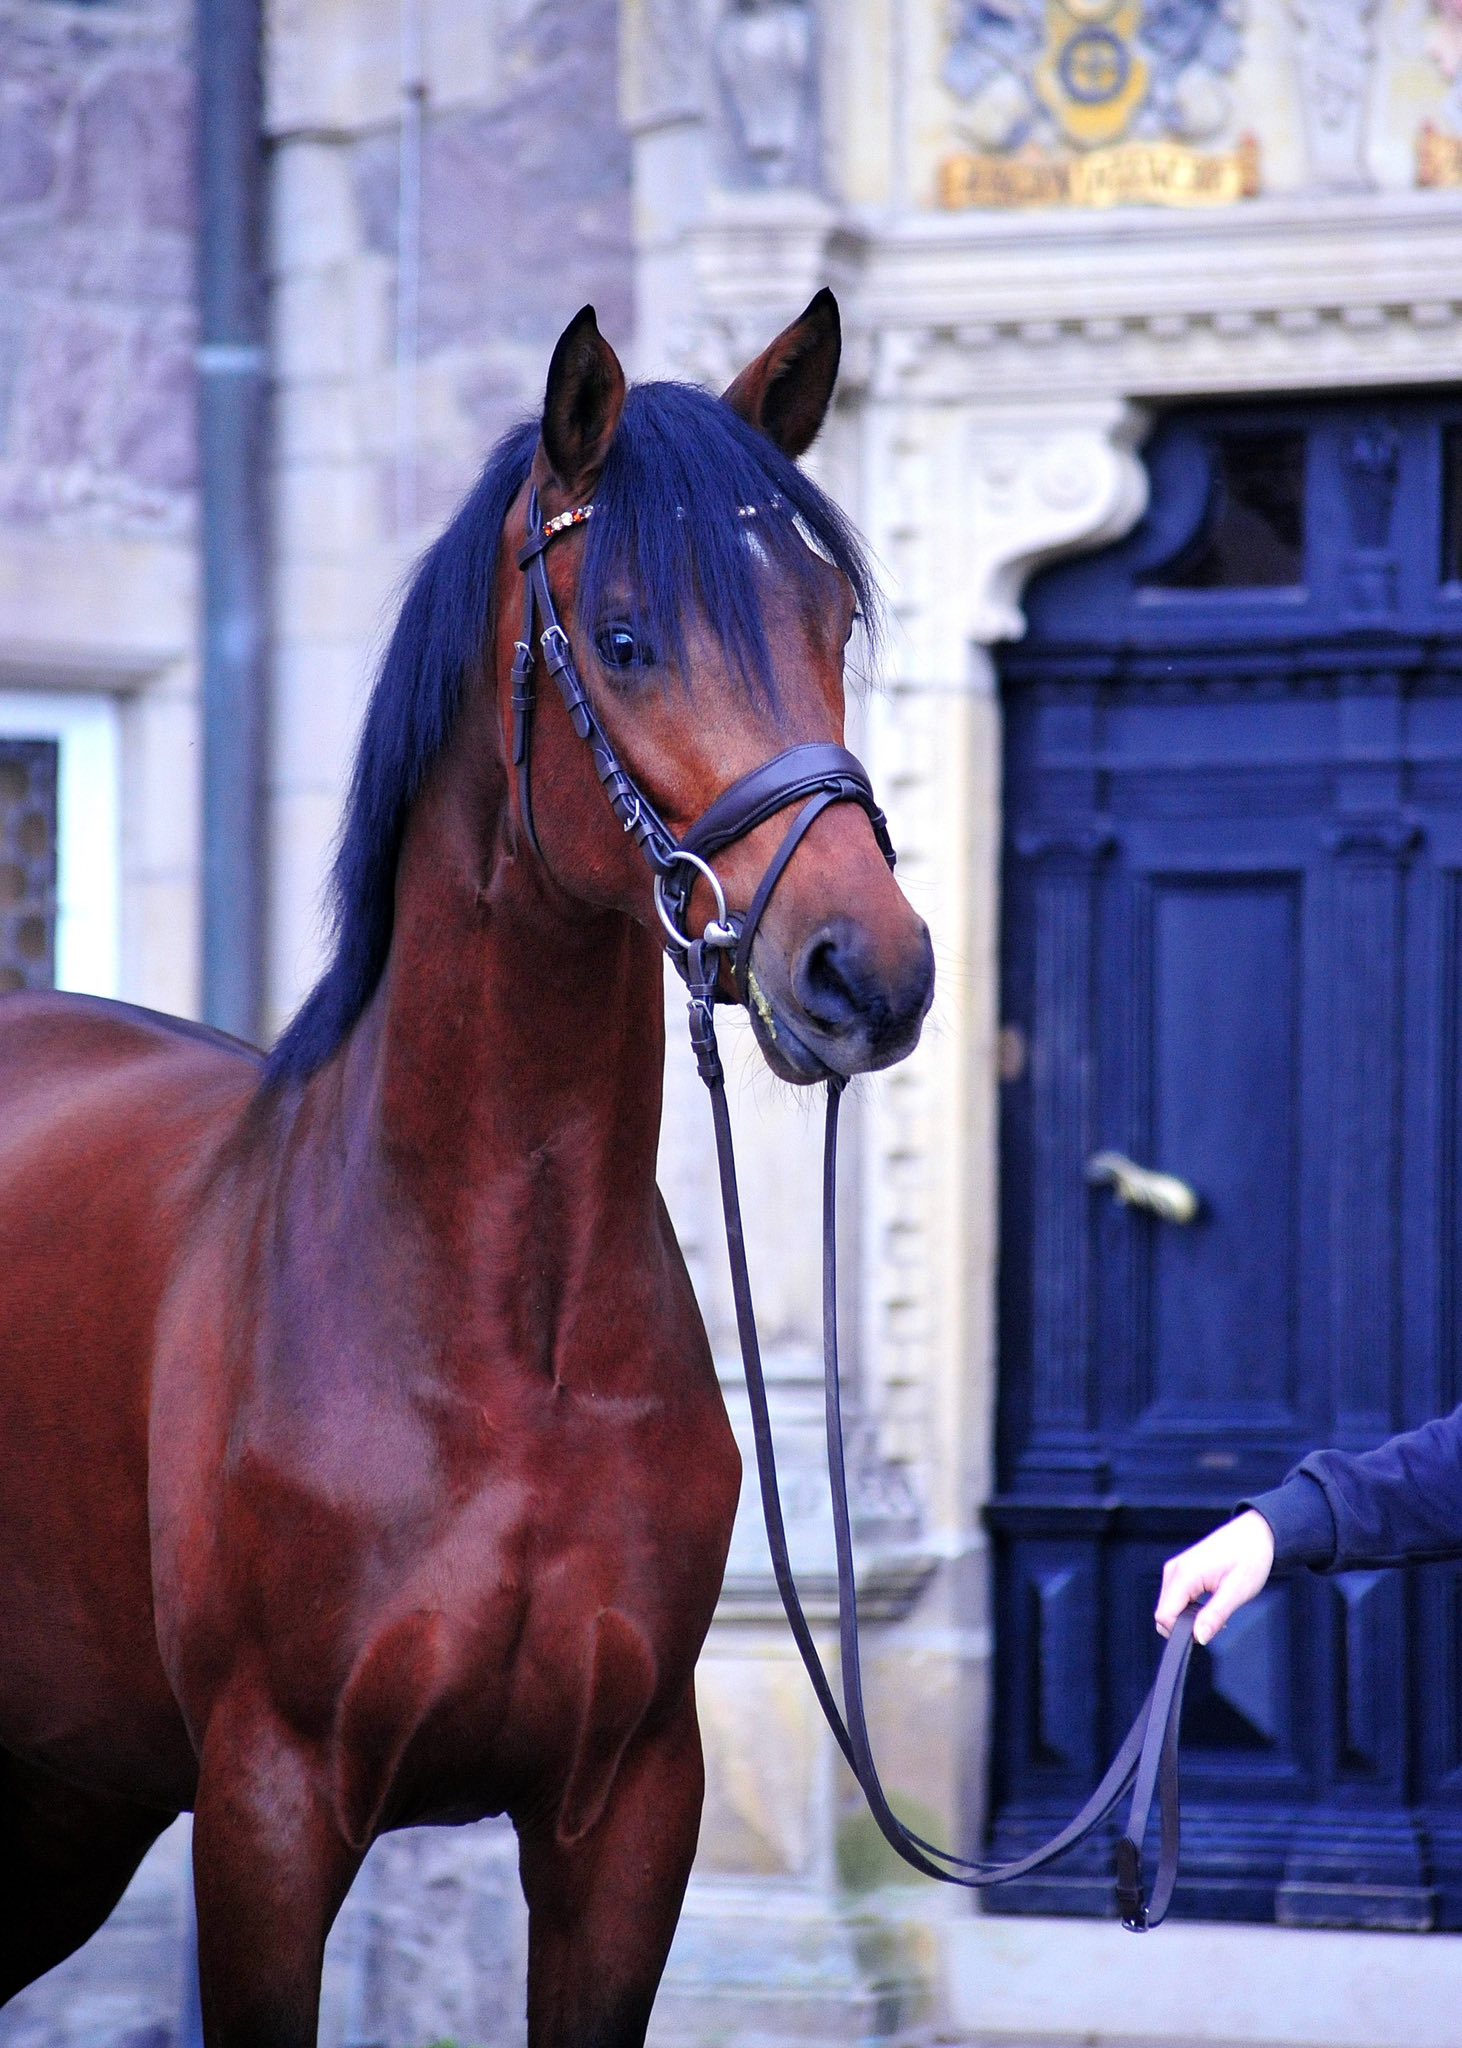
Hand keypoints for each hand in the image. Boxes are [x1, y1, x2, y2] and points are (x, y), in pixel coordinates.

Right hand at [1155, 1510, 1275, 1647]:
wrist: (1255, 1532)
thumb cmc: (1250, 1555)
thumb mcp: (1237, 1591)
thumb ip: (1214, 1615)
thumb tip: (1199, 1637)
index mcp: (1185, 1574)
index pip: (1164, 1616)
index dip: (1182, 1632)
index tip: (1205, 1633)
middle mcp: (1175, 1570)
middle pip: (1164, 1613)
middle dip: (1186, 1626)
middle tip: (1215, 1623)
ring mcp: (1177, 1569)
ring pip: (1169, 1607)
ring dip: (1188, 1618)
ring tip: (1216, 1611)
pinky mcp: (1181, 1570)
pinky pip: (1176, 1598)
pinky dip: (1189, 1608)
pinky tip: (1209, 1604)